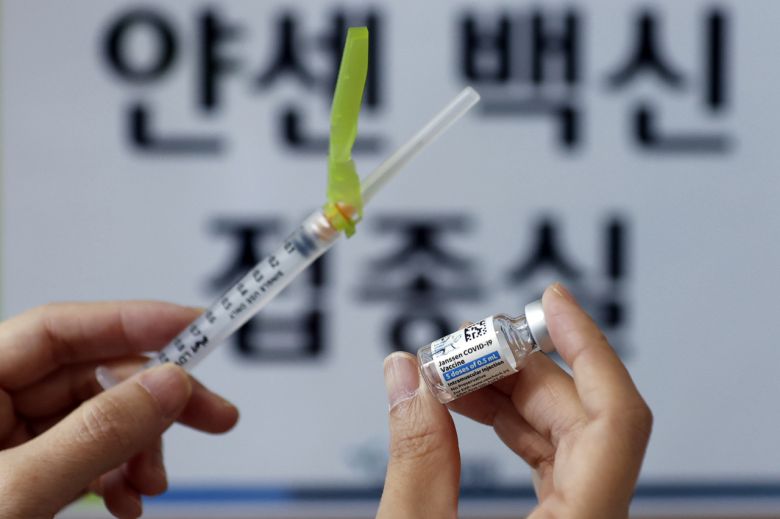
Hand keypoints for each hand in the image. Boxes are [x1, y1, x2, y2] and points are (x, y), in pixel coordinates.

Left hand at [0, 301, 239, 518]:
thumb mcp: (17, 495)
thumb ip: (96, 434)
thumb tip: (167, 384)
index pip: (59, 330)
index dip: (131, 321)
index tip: (194, 327)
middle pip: (89, 375)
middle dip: (154, 399)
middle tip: (212, 414)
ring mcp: (4, 444)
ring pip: (97, 419)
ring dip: (139, 449)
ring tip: (153, 485)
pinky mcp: (22, 476)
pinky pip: (86, 456)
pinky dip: (118, 476)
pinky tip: (129, 500)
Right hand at [377, 284, 651, 518]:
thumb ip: (415, 456)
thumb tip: (404, 375)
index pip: (616, 418)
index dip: (588, 346)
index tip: (553, 301)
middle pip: (580, 416)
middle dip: (519, 367)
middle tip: (464, 341)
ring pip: (563, 435)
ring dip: (508, 393)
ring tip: (453, 372)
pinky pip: (549, 458)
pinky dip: (508, 424)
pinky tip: (467, 405)